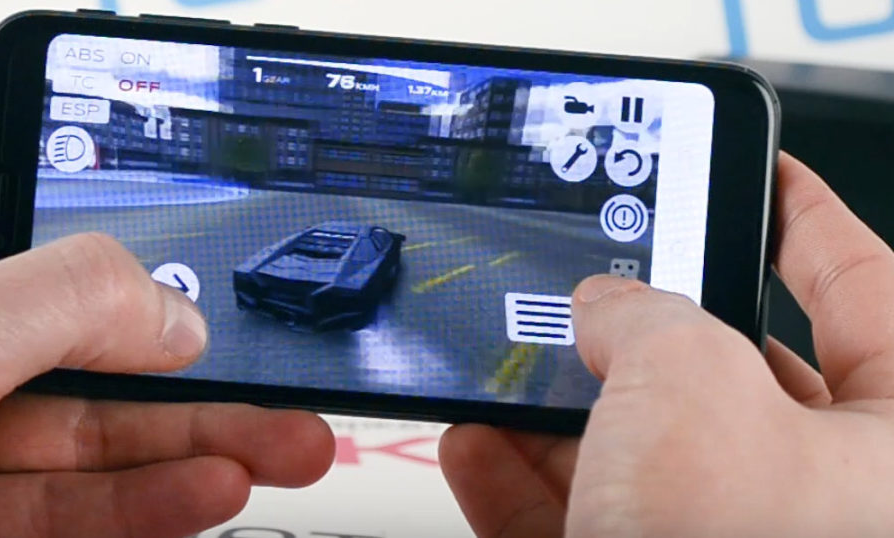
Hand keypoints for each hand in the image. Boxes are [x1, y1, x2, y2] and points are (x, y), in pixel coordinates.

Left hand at [0, 108, 334, 536]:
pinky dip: (149, 504)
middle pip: (88, 324)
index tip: (185, 191)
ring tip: (281, 445)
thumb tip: (169, 317)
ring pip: (96, 427)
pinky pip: (73, 507)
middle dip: (193, 353)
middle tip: (273, 369)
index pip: (0, 172)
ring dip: (200, 440)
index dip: (91, 170)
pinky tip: (209, 490)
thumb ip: (59, 303)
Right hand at [440, 153, 893, 535]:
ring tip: (504, 369)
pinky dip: (531, 492)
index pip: (862, 284)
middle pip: (731, 375)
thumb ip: (646, 313)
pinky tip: (481, 451)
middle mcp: (837, 500)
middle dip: (640, 331)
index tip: (751, 175)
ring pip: (648, 461)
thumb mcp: (691, 387)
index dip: (799, 215)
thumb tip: (607, 305)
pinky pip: (594, 529)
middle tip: (590, 283)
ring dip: (562, 415)